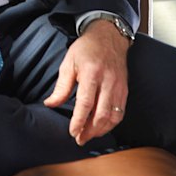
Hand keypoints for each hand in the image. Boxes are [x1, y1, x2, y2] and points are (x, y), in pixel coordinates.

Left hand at [43, 19, 129, 145]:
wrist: (108, 36)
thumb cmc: (86, 48)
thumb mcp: (69, 62)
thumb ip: (61, 86)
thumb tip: (50, 104)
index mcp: (92, 73)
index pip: (86, 103)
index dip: (79, 121)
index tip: (72, 132)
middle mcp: (108, 81)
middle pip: (101, 114)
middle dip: (90, 131)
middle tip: (80, 139)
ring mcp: (119, 87)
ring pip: (113, 117)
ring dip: (101, 130)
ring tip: (89, 135)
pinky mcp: (125, 90)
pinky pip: (120, 113)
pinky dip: (111, 124)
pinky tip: (101, 127)